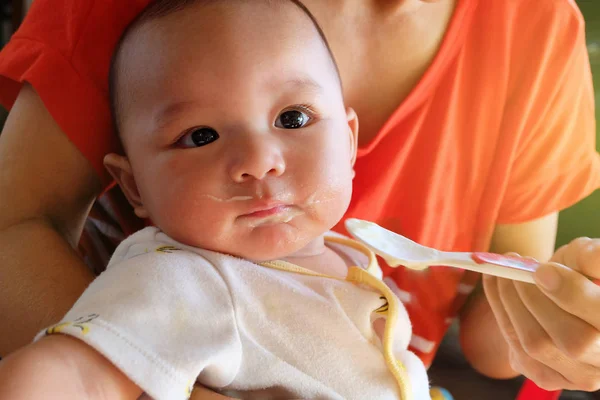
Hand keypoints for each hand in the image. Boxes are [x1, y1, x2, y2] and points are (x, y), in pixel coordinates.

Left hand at [483, 237, 599, 391]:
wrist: (562, 301)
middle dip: (534, 298)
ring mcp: (578, 376)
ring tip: (504, 270)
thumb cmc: (581, 275)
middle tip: (516, 266)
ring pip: (537, 345)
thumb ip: (590, 257)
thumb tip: (594, 255)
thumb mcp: (586, 260)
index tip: (541, 270)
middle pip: (571, 340)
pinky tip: (496, 283)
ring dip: (511, 301)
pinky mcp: (547, 377)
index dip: (570, 294)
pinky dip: (500, 310)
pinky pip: (516, 348)